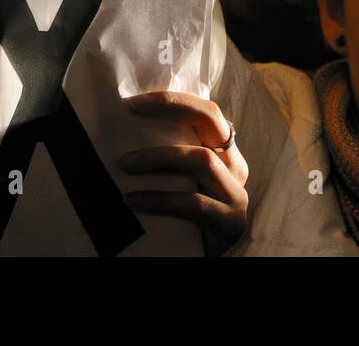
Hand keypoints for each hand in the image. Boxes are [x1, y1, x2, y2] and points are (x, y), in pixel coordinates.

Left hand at [121, 91, 248, 255]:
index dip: (175, 100)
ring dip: (158, 157)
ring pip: (201, 159)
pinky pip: (193, 203)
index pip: (207, 111)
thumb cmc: (189, 218)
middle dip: (172, 108)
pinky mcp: (229, 221)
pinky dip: (159, 199)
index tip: (134, 101)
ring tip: (124, 164)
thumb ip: (172, 159)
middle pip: (211, 120)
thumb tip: (123, 135)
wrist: (210, 257)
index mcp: (225, 152)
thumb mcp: (184, 181)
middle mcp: (235, 166)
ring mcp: (235, 193)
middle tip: (132, 112)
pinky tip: (132, 200)